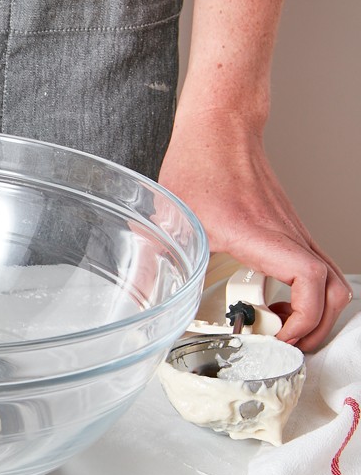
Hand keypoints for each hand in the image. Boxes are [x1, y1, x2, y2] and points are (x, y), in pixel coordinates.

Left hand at [159, 107, 351, 350]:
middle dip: (317, 328)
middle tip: (283, 345)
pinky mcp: (291, 231)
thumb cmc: (199, 165)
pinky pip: (316, 268)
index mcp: (261, 235)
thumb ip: (154, 263)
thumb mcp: (168, 219)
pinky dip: (308, 295)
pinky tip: (273, 303)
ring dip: (316, 313)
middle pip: (336, 290)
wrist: (220, 129)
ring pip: (332, 280)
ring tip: (280, 330)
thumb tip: (140, 301)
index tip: (279, 337)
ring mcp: (294, 232)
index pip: (310, 280)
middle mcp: (287, 235)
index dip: (304, 318)